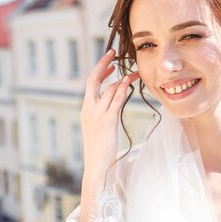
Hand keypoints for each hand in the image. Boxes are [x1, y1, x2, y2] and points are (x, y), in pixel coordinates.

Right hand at [79, 48, 138, 221]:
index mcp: (86, 111)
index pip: (91, 85)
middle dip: (103, 64)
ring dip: (122, 78)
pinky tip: (130, 81)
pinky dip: (122, 89)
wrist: (97, 168)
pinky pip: (115, 100)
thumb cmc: (102, 152)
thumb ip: (106, 115)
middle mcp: (88, 110)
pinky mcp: (107, 121)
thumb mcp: (101, 131)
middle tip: (113, 53)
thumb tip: (115, 104)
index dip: (100, 71)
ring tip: (134, 70)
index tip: (110, 63)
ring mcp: (96, 115)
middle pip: (93, 80)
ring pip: (107, 89)